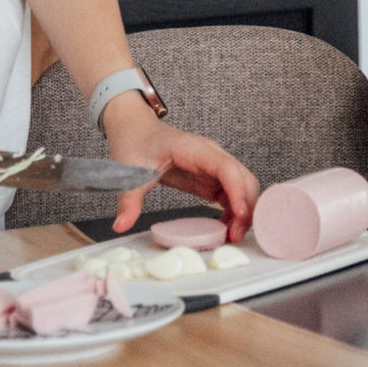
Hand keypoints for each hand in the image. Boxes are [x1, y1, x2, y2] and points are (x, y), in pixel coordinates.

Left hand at [102, 94, 262, 241]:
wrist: (136, 129)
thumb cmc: (137, 143)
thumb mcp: (130, 172)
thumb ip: (128, 200)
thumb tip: (120, 225)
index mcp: (194, 149)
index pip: (226, 167)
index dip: (237, 190)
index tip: (239, 214)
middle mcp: (211, 156)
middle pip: (243, 178)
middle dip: (246, 206)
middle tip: (236, 235)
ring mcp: (213, 166)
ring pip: (243, 187)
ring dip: (244, 211)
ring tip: (233, 236)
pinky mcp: (210, 177)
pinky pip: (231, 194)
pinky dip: (234, 212)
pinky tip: (226, 228)